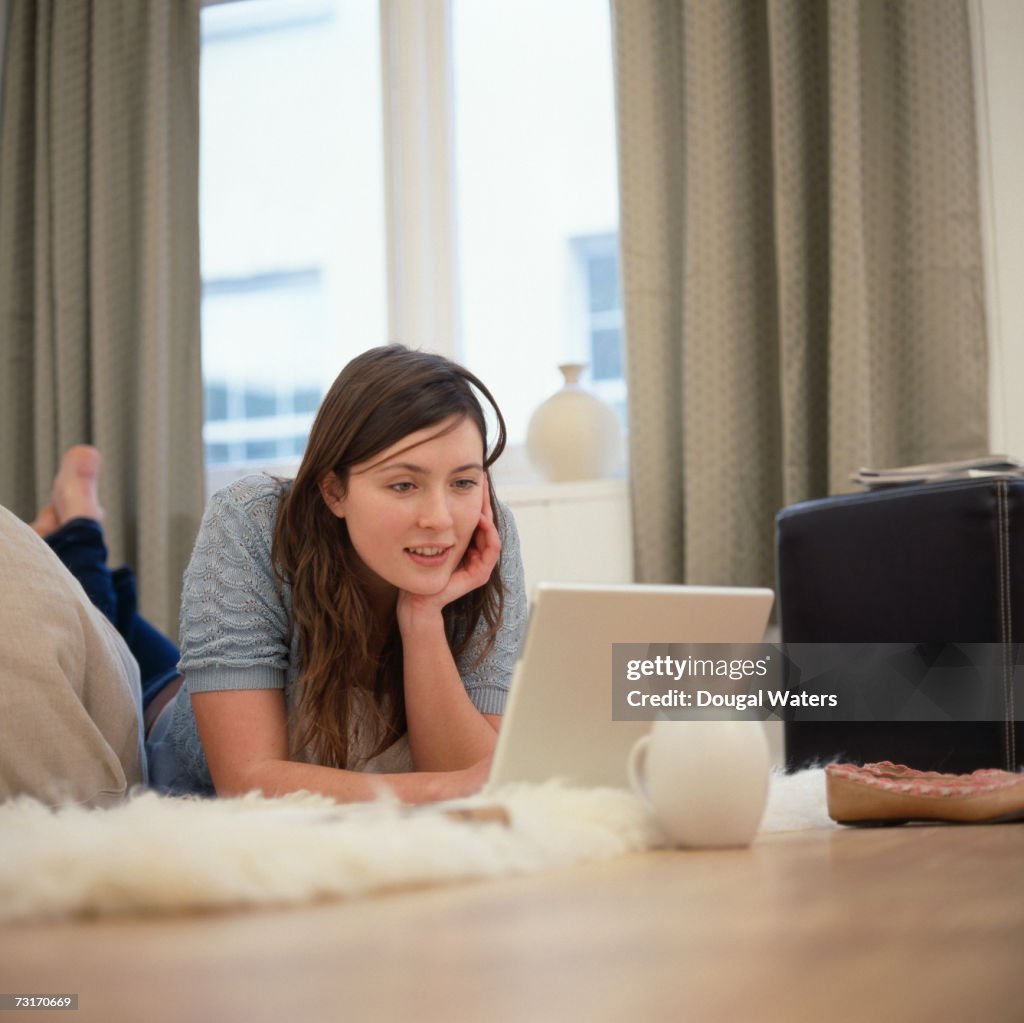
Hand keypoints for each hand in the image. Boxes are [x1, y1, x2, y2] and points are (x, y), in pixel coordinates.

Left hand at [397, 474, 500, 624]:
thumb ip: (435, 521)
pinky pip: (492, 550)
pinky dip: (489, 534)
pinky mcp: (480, 573)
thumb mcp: (427, 536)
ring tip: (481, 497)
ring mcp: (479, 563)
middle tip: (482, 479)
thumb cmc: (417, 566)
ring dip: (488, 514)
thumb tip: (436, 493)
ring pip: (492, 533)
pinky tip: (481, 520)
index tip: (475, 477)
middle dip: (484, 500)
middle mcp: (475, 552)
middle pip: (486, 521)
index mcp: (465, 544)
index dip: (476, 497)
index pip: (476, 517)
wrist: (415, 595)